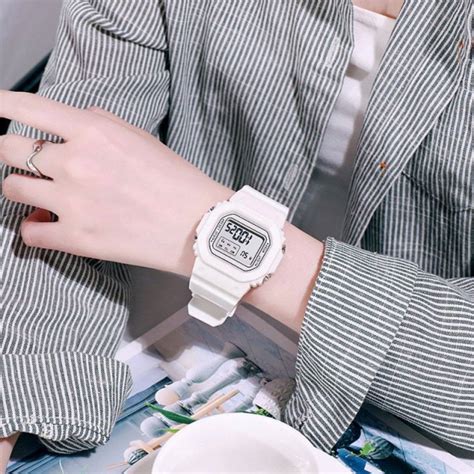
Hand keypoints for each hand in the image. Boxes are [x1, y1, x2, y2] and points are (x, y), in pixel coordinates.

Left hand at [0, 91, 230, 271]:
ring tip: (41, 194)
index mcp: (93, 131)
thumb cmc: (177, 181)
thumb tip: (73, 119)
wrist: (199, 226)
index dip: (0, 104)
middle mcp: (75, 163)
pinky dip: (32, 227)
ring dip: (21, 188)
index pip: (26, 108)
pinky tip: (45, 224)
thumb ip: (101, 123)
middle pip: (8, 149)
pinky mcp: (77, 239)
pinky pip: (29, 232)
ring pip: (10, 188)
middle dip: (12, 151)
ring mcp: (72, 202)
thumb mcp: (141, 138)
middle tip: (26, 161)